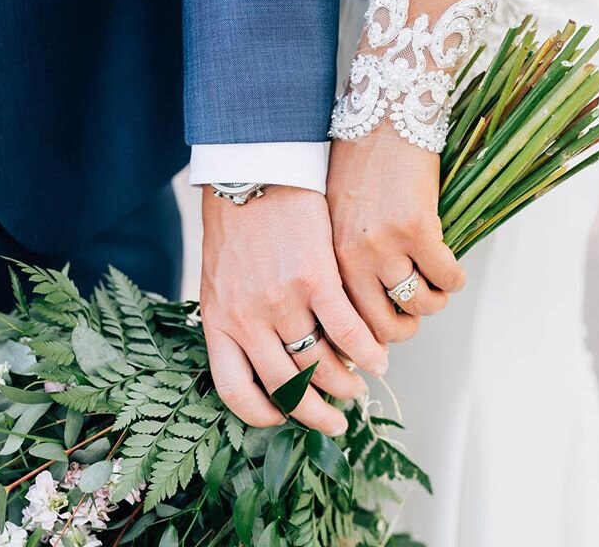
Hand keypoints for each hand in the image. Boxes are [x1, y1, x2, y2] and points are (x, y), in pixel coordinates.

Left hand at [200, 185, 387, 435]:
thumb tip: (271, 356)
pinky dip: (368, 352)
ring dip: (346, 384)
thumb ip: (235, 320)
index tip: (284, 419)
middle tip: (337, 421)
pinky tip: (379, 357)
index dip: (262, 414)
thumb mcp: (220, 281)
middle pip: (288, 387)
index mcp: (219, 323)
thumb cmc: (237, 229)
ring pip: (323, 364)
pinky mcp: (317, 279)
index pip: (236, 390)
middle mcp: (248, 320)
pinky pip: (349, 332)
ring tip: (360, 388)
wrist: (254, 178)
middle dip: (316, 415)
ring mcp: (282, 302)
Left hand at [327, 124, 464, 342]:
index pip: (345, 320)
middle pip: (383, 325)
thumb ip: (345, 261)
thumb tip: (366, 304)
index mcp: (329, 255)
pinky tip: (451, 269)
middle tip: (414, 316)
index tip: (382, 338)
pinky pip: (447, 278)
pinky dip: (455, 280)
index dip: (368, 338)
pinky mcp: (418, 228)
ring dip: (433, 302)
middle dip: (405, 330)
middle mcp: (352, 255)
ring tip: (434, 287)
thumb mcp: (336, 219)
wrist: (383, 117)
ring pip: (419, 304)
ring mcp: (385, 243)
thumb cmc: (358, 166)